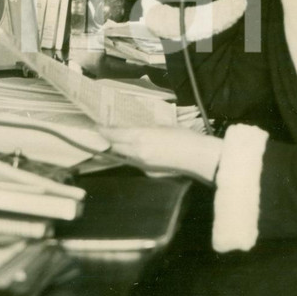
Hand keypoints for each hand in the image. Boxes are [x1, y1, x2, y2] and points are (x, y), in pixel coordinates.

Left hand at [101, 126, 222, 184]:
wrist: (197, 157)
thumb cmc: (184, 137)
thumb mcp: (163, 125)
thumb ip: (145, 126)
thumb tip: (134, 124)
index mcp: (140, 138)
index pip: (113, 134)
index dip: (103, 129)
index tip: (98, 124)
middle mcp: (137, 153)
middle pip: (115, 146)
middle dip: (110, 139)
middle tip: (108, 130)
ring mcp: (142, 164)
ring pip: (124, 155)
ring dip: (121, 147)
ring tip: (121, 138)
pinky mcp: (149, 172)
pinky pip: (134, 161)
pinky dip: (132, 155)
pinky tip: (139, 149)